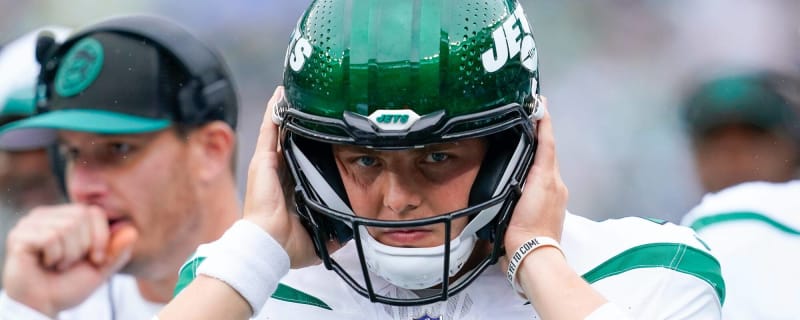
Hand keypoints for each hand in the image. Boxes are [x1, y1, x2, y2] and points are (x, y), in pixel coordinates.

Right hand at [2, 204, 136, 316]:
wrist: (43, 306)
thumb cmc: (68, 286)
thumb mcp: (101, 269)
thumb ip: (118, 251)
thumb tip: (132, 231)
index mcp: (66, 217)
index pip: (94, 212)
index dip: (101, 237)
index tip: (96, 259)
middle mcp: (47, 215)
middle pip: (81, 217)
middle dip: (83, 247)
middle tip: (69, 263)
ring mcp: (31, 224)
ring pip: (65, 227)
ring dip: (67, 255)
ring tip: (57, 265)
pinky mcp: (19, 236)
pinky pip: (49, 238)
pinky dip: (53, 257)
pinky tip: (44, 264)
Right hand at [242, 86, 338, 267]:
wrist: (270, 244)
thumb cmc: (288, 243)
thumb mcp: (319, 236)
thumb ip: (334, 229)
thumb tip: (350, 228)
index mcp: (292, 187)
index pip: (303, 159)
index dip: (311, 145)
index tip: (323, 131)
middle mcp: (280, 173)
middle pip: (291, 140)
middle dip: (300, 122)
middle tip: (312, 103)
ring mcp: (270, 164)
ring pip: (279, 130)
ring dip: (285, 111)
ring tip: (294, 90)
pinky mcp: (263, 160)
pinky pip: (269, 130)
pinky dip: (274, 111)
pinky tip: (280, 94)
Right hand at [503, 97, 567, 254]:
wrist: (531, 255)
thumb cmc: (526, 228)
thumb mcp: (532, 192)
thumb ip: (535, 165)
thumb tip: (535, 143)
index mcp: (549, 178)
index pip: (547, 142)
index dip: (544, 122)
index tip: (540, 102)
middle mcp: (554, 185)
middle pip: (547, 153)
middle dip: (539, 134)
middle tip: (528, 115)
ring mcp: (552, 197)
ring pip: (543, 167)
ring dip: (536, 153)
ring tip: (522, 140)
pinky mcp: (547, 209)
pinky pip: (540, 182)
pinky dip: (534, 172)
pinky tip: (522, 172)